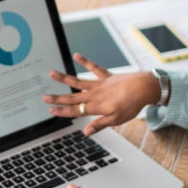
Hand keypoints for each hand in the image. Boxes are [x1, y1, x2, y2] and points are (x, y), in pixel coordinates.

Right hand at [44, 54, 160, 135]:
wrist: (144, 88)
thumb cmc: (131, 105)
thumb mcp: (116, 120)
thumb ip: (99, 125)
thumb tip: (85, 132)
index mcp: (96, 107)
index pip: (75, 111)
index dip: (62, 111)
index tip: (51, 110)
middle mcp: (94, 94)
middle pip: (72, 97)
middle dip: (57, 98)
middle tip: (44, 97)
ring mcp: (99, 84)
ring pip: (78, 81)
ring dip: (64, 78)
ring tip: (52, 73)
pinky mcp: (106, 76)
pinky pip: (93, 67)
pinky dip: (85, 61)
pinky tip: (76, 55)